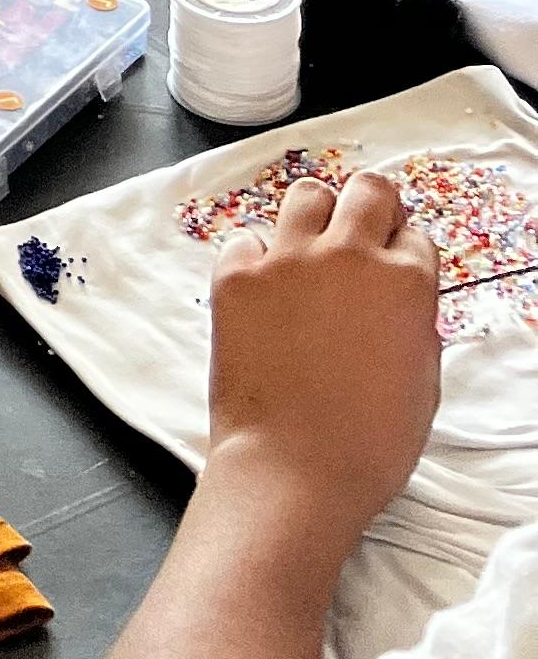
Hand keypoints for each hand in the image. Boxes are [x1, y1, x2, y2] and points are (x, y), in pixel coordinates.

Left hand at [205, 170, 439, 543]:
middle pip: (367, 189)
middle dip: (371, 207)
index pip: (414, 235)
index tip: (393, 269)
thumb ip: (413, 320)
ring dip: (314, 219)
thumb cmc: (367, 443)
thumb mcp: (422, 379)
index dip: (404, 254)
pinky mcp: (236, 274)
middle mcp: (349, 256)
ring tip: (310, 253)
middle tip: (362, 234)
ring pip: (306, 195)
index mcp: (406, 282)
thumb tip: (399, 296)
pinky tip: (264, 291)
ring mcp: (288, 260)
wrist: (295, 469)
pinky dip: (255, 258)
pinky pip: (246, 239)